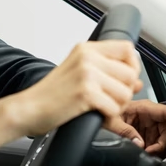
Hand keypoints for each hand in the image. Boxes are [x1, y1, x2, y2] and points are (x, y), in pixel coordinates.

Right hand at [11, 40, 141, 136]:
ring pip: (125, 92)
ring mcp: (86, 74)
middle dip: (126, 92)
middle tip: (112, 100)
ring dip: (119, 106)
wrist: (27, 109)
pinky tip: (97, 115)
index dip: (132, 67)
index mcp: (86, 49)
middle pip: (131, 73)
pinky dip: (109, 116)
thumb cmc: (50, 95)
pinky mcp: (85, 93)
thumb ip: (107, 73)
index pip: (127, 49)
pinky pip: (114, 107)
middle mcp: (87, 57)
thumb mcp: (78, 74)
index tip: (125, 80)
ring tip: (103, 108)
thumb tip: (137, 82)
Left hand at [106, 100, 165, 155]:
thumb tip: (140, 144)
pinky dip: (154, 153)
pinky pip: (159, 147)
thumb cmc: (103, 114)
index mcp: (144, 108)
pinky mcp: (148, 138)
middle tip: (152, 152)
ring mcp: (150, 128)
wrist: (96, 120)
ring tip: (145, 153)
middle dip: (164, 144)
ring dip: (159, 151)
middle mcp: (150, 117)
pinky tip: (145, 153)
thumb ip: (126, 132)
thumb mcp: (110, 122)